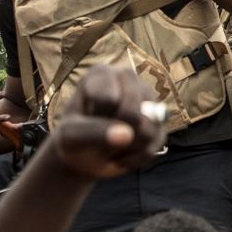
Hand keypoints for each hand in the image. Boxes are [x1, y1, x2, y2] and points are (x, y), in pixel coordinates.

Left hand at [48, 65, 167, 178]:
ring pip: (148, 130)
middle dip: (114, 133)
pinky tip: (123, 153)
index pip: (107, 100)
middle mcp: (129, 79)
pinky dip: (135, 157)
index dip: (96, 119)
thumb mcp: (70, 135)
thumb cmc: (73, 138)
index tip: (84, 118)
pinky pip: (154, 146)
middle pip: (132, 114)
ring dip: (126, 147)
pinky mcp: (160, 121)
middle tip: (99, 133)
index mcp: (102, 74)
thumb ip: (93, 132)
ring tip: (111, 144)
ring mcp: (148, 98)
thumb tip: (128, 134)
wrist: (84, 155)